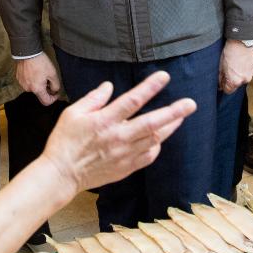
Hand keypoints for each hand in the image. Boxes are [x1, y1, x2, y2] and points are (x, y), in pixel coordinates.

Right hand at [16, 54, 62, 105]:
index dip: (53, 99)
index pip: (46, 102)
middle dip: (46, 89)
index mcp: (37, 89)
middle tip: (49, 79)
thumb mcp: (53, 74)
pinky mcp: (19, 79)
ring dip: (39, 84)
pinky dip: (32, 80)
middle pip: (40, 94)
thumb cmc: (40, 62)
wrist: (28, 52)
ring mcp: (22, 84)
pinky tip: (35, 71)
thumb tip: (54, 90)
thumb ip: (56, 85)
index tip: (56, 93)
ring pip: (33, 88)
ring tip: (41, 73)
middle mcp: (28, 89)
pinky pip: (27, 83)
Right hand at [40, 71, 196, 194]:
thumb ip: (94, 99)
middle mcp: (118, 137)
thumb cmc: (64, 142)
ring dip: (170, 127)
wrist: (62, 175)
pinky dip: (156, 146)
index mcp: (105, 121)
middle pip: (152, 123)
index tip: (164, 77)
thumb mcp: (72, 113)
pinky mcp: (126, 168)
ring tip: (181, 116)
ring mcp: (124, 154)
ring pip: (154, 139)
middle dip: (173, 112)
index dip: (150, 87)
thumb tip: (109, 86)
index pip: (132, 101)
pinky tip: (159, 138)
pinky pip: (148, 156)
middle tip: (191, 103)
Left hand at [218, 39, 252, 94]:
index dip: (224, 86)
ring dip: (241, 73)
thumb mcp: (221, 66)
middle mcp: (245, 79)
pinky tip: (243, 60)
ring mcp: (252, 73)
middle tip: (230, 68)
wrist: (240, 41)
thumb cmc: (229, 52)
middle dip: (233, 79)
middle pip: (237, 84)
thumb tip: (220, 86)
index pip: (228, 91)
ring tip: (237, 63)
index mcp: (235, 81)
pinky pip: (250, 71)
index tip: (223, 79)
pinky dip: (247, 68)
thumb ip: (220, 78)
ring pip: (244, 77)